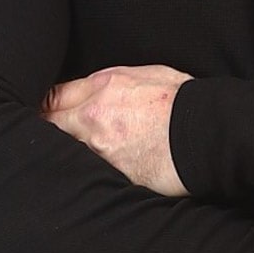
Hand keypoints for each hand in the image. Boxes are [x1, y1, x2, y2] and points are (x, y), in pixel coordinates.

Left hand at [42, 64, 194, 196]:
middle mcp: (95, 117)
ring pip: (67, 152)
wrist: (210, 133)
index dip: (46, 106)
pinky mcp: (115, 175)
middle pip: (51, 126)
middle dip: (48, 132)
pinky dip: (89, 174)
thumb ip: (116, 83)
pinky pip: (91, 174)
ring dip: (68, 154)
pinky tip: (90, 177)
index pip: (55, 96)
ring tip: (67, 160)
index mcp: (104, 87)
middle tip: (43, 139)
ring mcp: (103, 149)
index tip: (44, 113)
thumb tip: (99, 90)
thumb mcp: (150, 75)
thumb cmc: (187, 102)